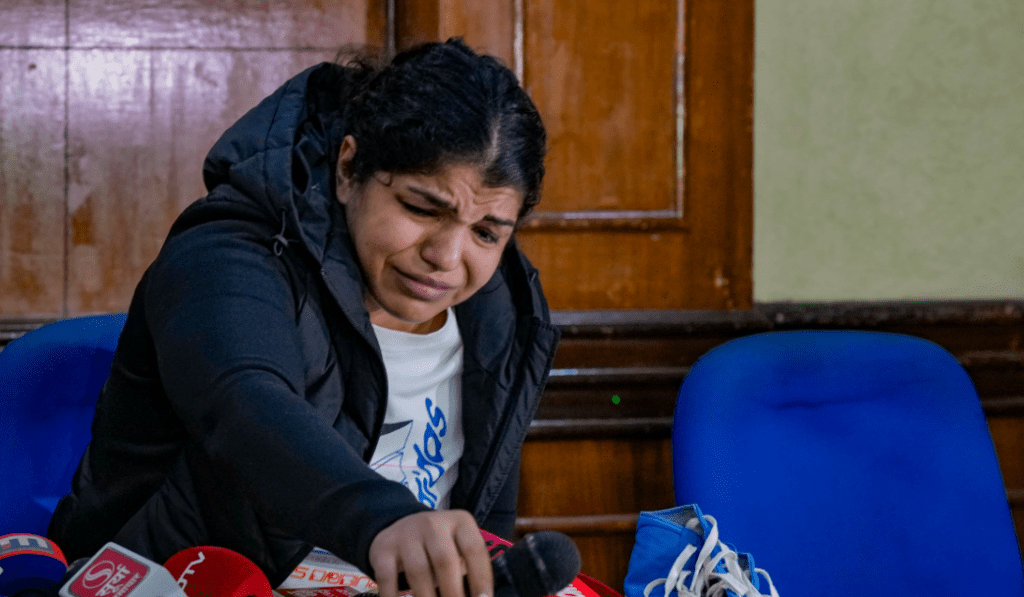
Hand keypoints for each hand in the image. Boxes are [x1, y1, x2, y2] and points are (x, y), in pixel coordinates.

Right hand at [369, 510, 492, 596]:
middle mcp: (433, 523)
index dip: (481, 578)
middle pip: (445, 561)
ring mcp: (406, 534)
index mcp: (460, 522)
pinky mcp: (383, 548)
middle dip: (453, 593)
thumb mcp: (459, 547)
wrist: (401, 526)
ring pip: (418, 571)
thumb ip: (469, 569)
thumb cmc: (440, 546)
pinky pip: (388, 577)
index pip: (474, 549)